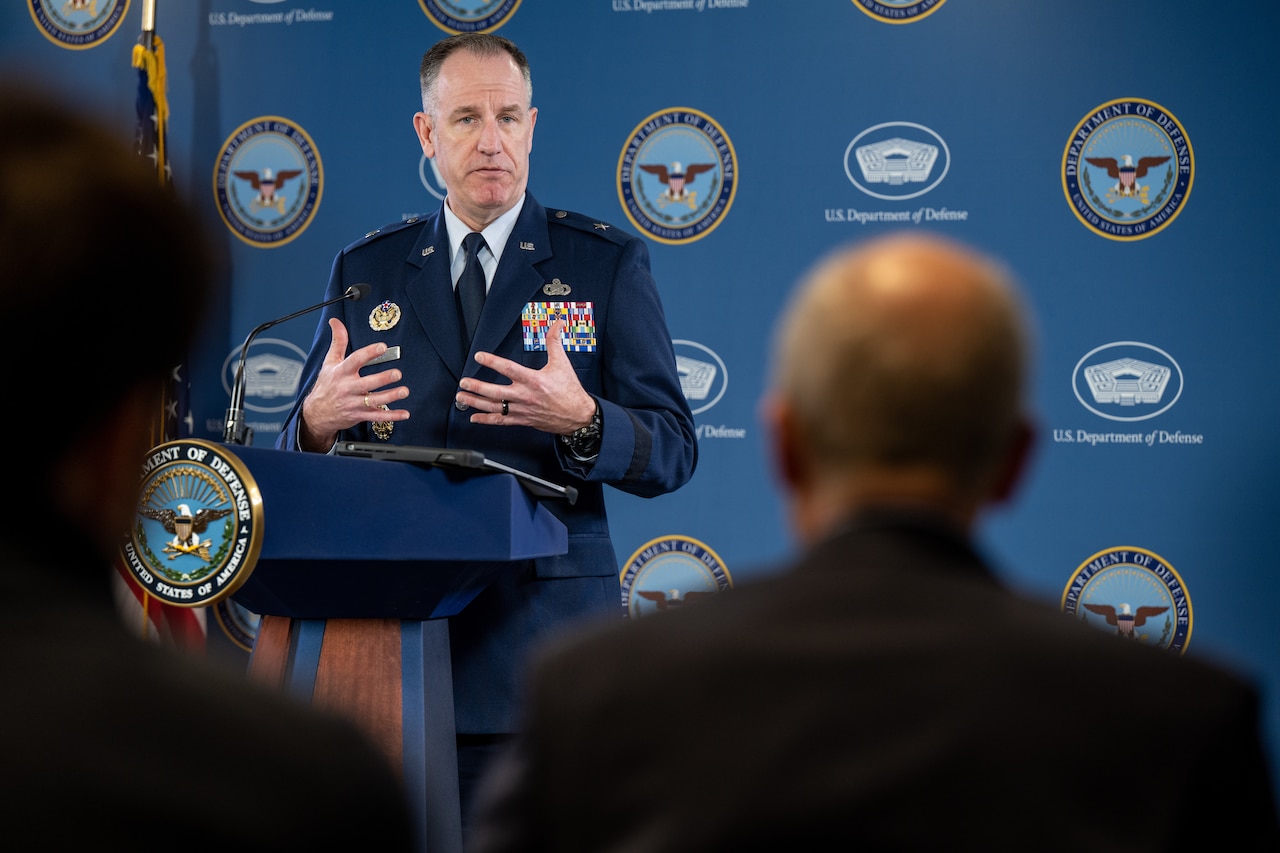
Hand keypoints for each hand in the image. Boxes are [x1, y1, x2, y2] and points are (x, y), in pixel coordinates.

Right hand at [299, 317, 409, 450]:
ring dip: (390, 396)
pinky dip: (391, 415)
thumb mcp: (329, 362)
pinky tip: (404, 413)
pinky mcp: (360, 415)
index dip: (368, 353)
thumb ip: (338, 342)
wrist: (317, 413)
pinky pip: (377, 416)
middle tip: (397, 373)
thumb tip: (335, 321)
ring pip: (374, 400)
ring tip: (404, 391)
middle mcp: (348, 388)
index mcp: (341, 372)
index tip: (382, 347)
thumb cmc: (326, 385)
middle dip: (382, 378)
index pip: (355, 360)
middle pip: (367, 383)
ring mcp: (354, 403)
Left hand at [456, 320, 595, 433]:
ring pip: (494, 407)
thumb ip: (555, 342)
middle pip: (495, 392)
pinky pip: (502, 421)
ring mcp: (522, 410)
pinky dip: (487, 420)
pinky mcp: (523, 420)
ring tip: (461, 398)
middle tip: (463, 382)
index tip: (479, 356)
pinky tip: (474, 418)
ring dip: (476, 403)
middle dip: (477, 387)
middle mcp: (525, 396)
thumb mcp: (563, 363)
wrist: (578, 416)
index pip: (508, 369)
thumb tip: (556, 324)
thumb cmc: (570, 391)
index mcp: (534, 380)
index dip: (492, 362)